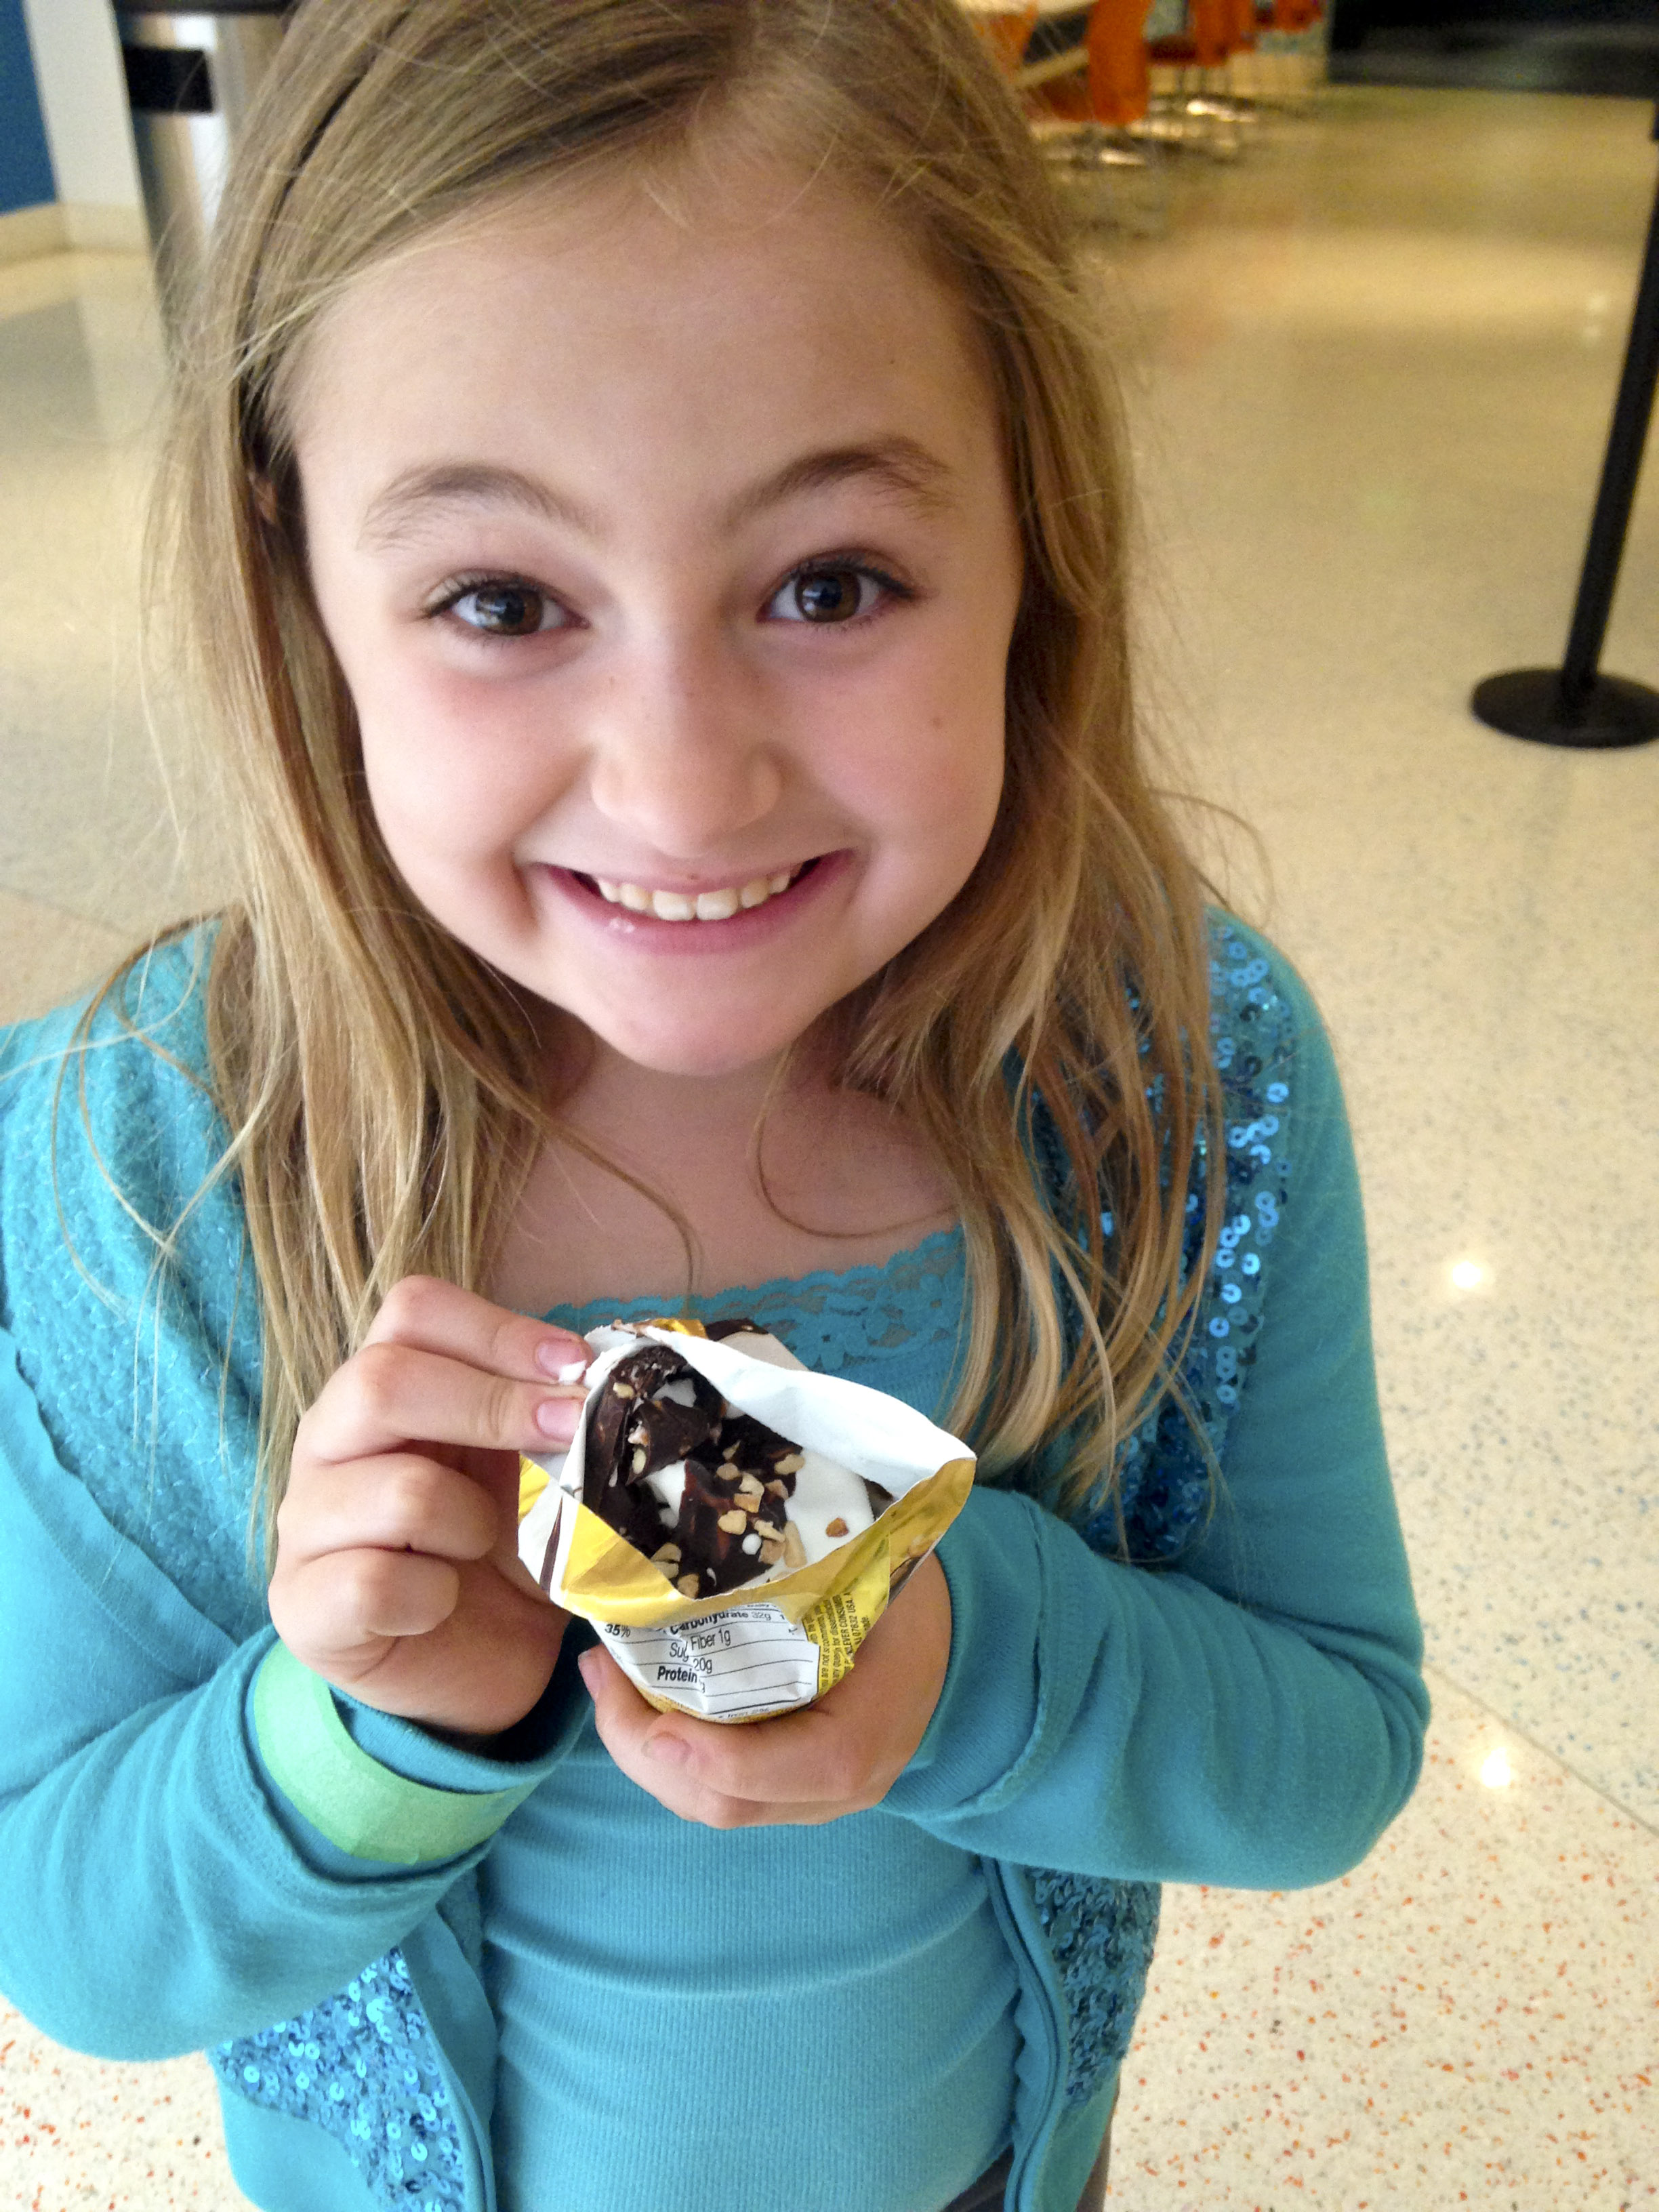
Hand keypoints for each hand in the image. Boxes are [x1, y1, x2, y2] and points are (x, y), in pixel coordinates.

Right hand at [268, 1276, 589, 1735]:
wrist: (472, 1665)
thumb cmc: (499, 1549)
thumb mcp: (527, 1465)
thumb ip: (545, 1410)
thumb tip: (606, 1374)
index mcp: (381, 1389)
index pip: (412, 1312)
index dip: (497, 1330)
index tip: (575, 1367)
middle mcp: (326, 1443)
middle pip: (383, 1381)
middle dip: (494, 1405)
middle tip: (569, 1433)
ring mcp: (304, 1525)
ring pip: (397, 1490)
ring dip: (471, 1520)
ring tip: (483, 1547)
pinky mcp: (302, 1607)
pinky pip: (376, 1583)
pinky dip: (433, 1597)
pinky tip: (442, 1604)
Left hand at [579, 1552, 952, 1825]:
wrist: (952, 1640)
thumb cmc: (909, 1596)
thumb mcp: (880, 1574)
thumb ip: (817, 1571)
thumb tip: (724, 1530)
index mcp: (869, 1735)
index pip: (787, 1769)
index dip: (713, 1751)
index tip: (646, 1699)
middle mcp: (839, 1788)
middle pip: (725, 1801)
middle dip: (643, 1744)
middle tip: (598, 1669)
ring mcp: (811, 1800)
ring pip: (708, 1804)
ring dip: (642, 1750)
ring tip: (603, 1677)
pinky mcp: (788, 1793)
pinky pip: (715, 1792)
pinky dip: (665, 1755)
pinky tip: (637, 1699)